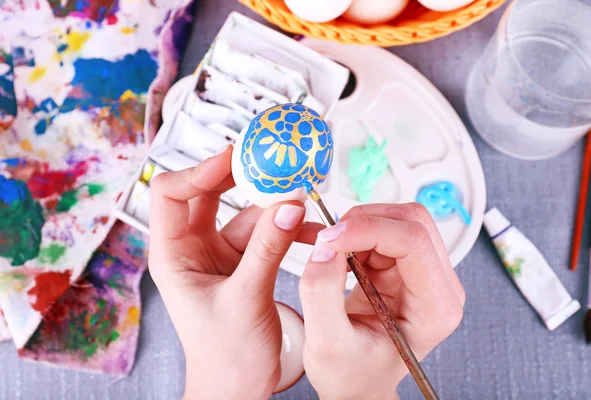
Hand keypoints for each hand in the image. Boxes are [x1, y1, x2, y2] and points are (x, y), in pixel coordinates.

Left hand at [148, 146, 319, 398]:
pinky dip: (287, 228)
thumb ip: (267, 249)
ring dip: (276, 208)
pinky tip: (309, 230)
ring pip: (246, 213)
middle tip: (273, 163)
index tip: (236, 157)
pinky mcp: (245, 262)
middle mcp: (192, 247)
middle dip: (242, 179)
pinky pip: (266, 233)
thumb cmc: (225, 355)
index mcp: (172, 254)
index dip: (199, 170)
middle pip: (210, 194)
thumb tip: (288, 206)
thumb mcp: (245, 298)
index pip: (172, 194)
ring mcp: (220, 253)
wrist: (239, 387)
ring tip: (305, 203)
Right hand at [299, 204, 465, 399]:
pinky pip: (379, 229)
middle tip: (327, 242)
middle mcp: (437, 285)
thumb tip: (325, 245)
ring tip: (328, 251)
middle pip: (410, 221)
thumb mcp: (327, 343)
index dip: (368, 230)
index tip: (329, 239)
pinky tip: (333, 252)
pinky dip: (352, 232)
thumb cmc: (352, 374)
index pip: (414, 242)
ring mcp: (421, 271)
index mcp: (435, 308)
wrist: (358, 383)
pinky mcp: (402, 265)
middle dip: (363, 222)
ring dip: (356, 225)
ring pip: (394, 219)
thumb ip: (321, 292)